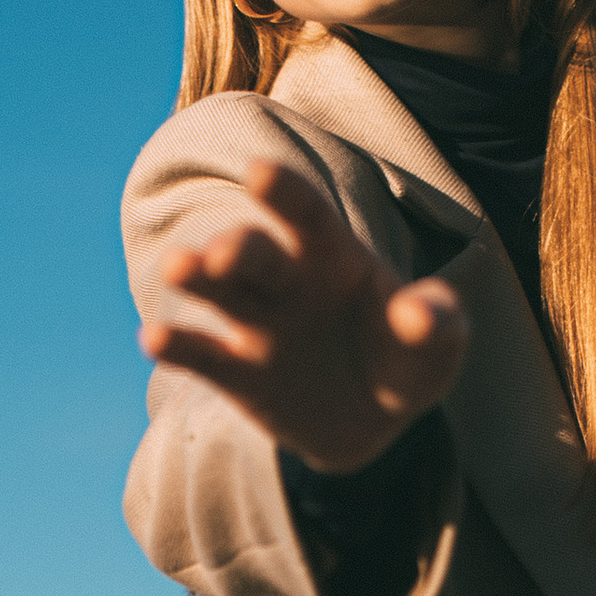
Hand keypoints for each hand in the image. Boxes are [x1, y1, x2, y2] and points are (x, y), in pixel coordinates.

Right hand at [141, 158, 468, 470]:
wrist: (374, 423)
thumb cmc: (408, 362)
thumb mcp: (439, 345)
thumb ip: (438, 322)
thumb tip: (418, 312)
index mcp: (332, 256)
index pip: (307, 216)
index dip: (285, 193)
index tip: (262, 173)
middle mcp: (287, 281)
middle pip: (255, 255)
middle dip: (236, 249)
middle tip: (224, 255)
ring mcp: (256, 324)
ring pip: (220, 293)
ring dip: (196, 278)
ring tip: (178, 269)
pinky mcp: (236, 373)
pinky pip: (204, 356)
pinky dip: (178, 345)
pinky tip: (155, 338)